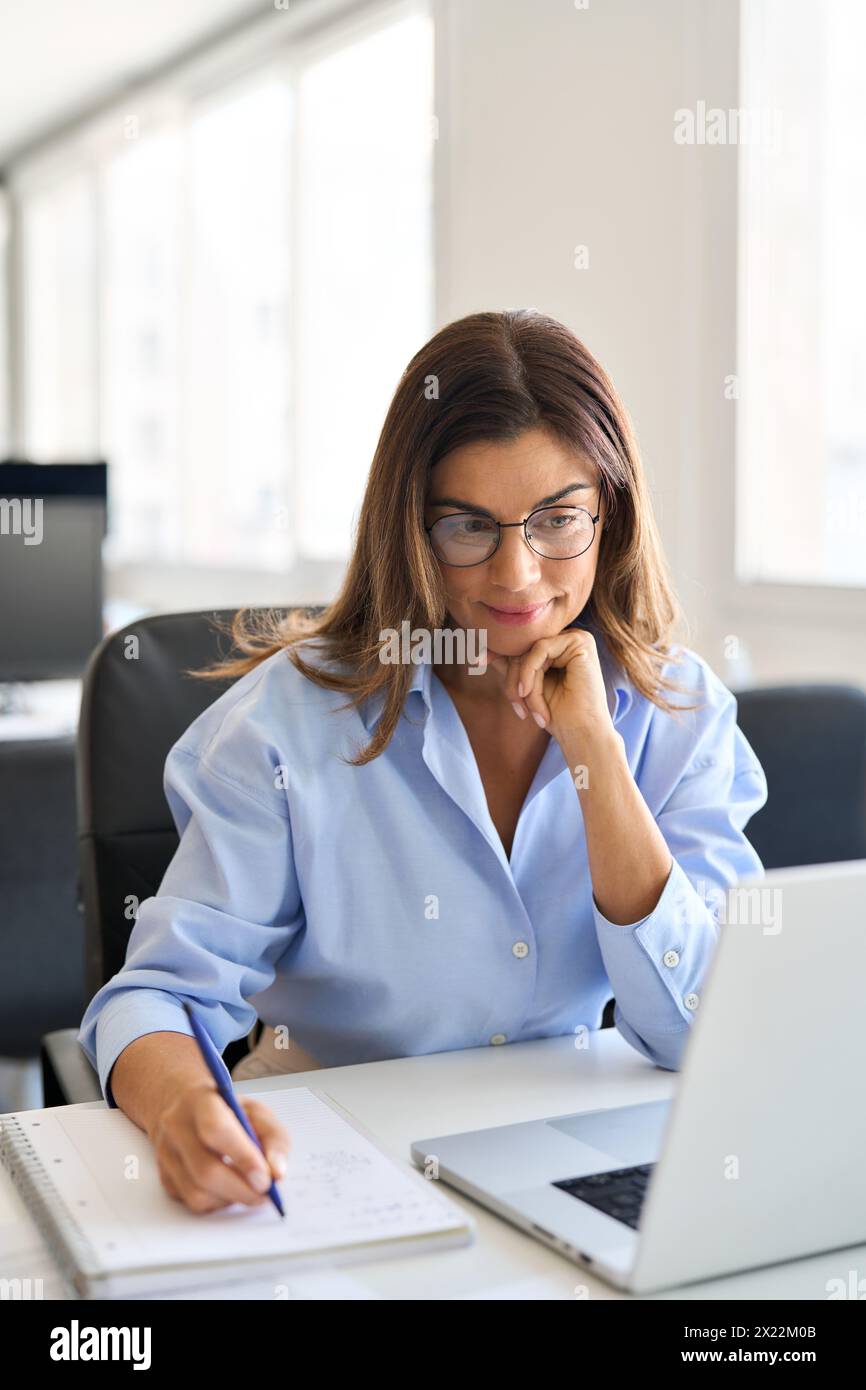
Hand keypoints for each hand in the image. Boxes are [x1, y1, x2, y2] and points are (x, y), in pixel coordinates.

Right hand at [150, 1082, 290, 1214]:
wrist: (186, 1109)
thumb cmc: (226, 1110)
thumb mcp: (256, 1111)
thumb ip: (274, 1138)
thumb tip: (277, 1172)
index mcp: (199, 1100)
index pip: (216, 1130)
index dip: (243, 1158)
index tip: (266, 1178)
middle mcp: (176, 1127)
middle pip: (205, 1169)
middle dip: (242, 1189)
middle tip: (265, 1193)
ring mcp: (166, 1154)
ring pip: (197, 1193)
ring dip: (231, 1199)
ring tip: (249, 1189)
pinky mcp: (165, 1178)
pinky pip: (192, 1202)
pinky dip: (218, 1202)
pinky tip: (229, 1189)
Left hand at [488, 628, 613, 746]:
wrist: (580, 733)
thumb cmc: (556, 713)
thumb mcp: (526, 686)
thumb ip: (510, 665)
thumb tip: (480, 649)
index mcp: (558, 647)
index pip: (522, 646)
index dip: (497, 653)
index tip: (474, 660)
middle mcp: (567, 638)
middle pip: (523, 649)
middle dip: (512, 680)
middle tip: (517, 708)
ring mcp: (576, 637)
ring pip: (529, 650)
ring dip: (522, 682)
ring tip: (527, 710)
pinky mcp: (580, 641)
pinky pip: (539, 650)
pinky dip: (529, 674)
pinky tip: (529, 694)